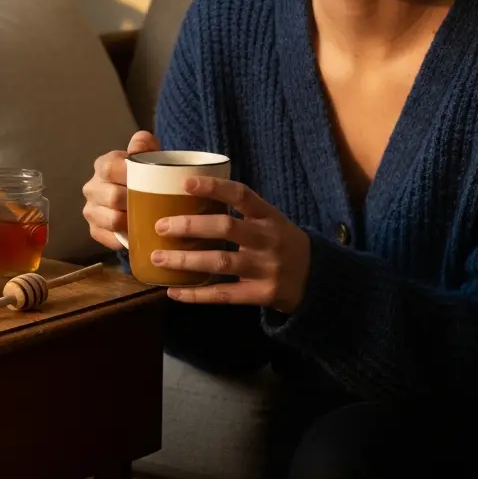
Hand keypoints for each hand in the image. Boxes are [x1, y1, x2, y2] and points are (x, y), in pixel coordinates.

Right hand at [82, 130, 160, 251]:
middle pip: (112, 197)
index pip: (110, 169)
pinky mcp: (94, 230)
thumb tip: (138, 145)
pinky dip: (125, 238)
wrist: (141, 198)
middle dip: (134, 201)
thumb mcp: (149, 155)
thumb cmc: (146, 175)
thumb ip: (144, 145)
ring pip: (111, 220)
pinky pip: (109, 238)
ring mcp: (91, 210)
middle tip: (154, 204)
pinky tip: (138, 233)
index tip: (149, 181)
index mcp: (103, 165)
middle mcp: (92, 187)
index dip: (129, 176)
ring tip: (147, 219)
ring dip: (131, 221)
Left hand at [153, 176, 311, 313]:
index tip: (185, 183)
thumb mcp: (271, 222)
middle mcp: (269, 240)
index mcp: (270, 217)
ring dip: (186, 260)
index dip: (214, 187)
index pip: (242, 194)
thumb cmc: (282, 245)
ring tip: (158, 258)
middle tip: (161, 226)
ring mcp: (267, 268)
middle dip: (190, 226)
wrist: (319, 281)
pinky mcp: (262, 294)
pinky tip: (173, 291)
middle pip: (226, 227)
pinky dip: (196, 294)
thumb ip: (241, 214)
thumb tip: (189, 201)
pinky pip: (224, 295)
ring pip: (221, 262)